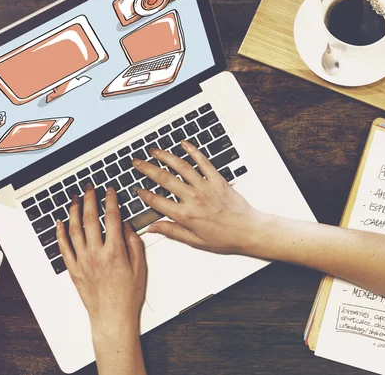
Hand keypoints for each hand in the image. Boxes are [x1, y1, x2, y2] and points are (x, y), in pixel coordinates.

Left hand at [56, 185, 145, 337]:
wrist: (112, 317)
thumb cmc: (127, 296)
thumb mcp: (140, 267)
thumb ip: (133, 243)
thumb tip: (126, 226)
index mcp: (115, 251)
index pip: (112, 218)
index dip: (111, 201)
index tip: (110, 191)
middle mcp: (96, 254)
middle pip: (91, 219)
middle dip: (90, 199)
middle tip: (89, 188)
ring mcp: (83, 261)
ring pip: (74, 229)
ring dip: (74, 211)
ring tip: (75, 199)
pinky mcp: (74, 269)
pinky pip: (63, 247)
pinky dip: (60, 233)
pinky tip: (59, 223)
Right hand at [132, 139, 268, 254]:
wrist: (248, 230)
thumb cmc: (225, 237)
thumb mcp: (194, 241)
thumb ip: (172, 231)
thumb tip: (153, 228)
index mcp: (185, 215)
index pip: (157, 201)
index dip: (144, 194)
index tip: (137, 190)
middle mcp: (193, 198)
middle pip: (164, 179)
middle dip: (147, 169)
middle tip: (136, 163)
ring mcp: (205, 186)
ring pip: (181, 166)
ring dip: (165, 156)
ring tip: (154, 151)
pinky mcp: (217, 179)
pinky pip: (203, 161)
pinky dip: (193, 151)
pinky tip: (184, 144)